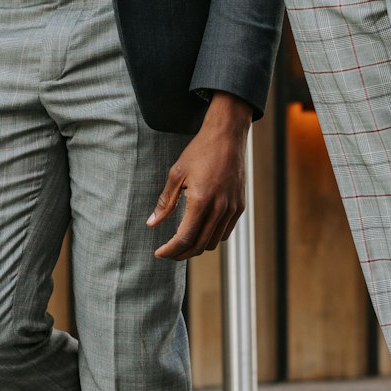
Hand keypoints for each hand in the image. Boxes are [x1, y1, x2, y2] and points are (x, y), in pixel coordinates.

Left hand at [147, 91, 252, 260]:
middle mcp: (219, 208)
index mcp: (201, 200)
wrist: (227, 136)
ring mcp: (232, 208)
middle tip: (169, 252)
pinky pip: (225, 232)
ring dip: (197, 247)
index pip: (185, 238)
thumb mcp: (177, 173)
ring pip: (213, 242)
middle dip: (181, 254)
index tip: (159, 252)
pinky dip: (212, 237)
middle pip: (200, 246)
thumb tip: (151, 224)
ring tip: (183, 242)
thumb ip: (165, 202)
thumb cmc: (200, 151)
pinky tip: (201, 230)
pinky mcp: (239, 205)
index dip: (170, 250)